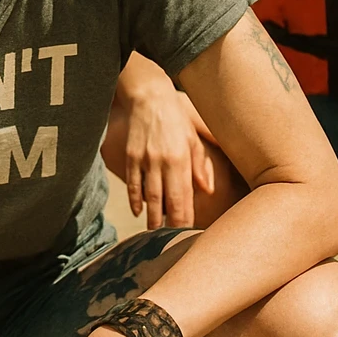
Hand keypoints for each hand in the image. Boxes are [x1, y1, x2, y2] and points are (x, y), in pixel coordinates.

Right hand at [119, 89, 214, 229]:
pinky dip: (134, 199)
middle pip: (164, 199)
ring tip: (154, 231)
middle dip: (168, 222)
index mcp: (180, 158)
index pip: (183, 195)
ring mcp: (143, 160)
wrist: (149, 97)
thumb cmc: (177, 116)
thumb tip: (207, 190)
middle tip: (171, 239)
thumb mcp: (194, 137)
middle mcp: (161, 161)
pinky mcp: (130, 156)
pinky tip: (138, 212)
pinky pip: (132, 183)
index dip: (185, 215)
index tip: (188, 230)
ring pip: (147, 195)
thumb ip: (200, 165)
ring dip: (151, 215)